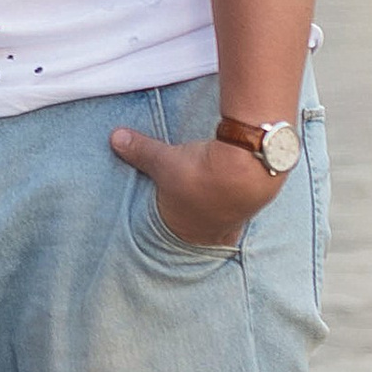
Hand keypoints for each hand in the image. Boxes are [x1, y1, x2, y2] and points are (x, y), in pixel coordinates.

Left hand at [109, 123, 274, 253]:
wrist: (245, 167)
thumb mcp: (163, 160)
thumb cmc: (198, 172)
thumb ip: (140, 151)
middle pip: (205, 232)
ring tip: (218, 197)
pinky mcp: (255, 205)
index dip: (175, 224)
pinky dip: (241, 199)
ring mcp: (237, 221)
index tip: (174, 219)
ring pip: (227, 221)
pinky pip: (245, 207)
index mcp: (188, 230)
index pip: (179, 234)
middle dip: (199, 222)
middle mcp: (214, 232)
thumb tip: (115, 138)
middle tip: (196, 209)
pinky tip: (243, 189)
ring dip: (222, 210)